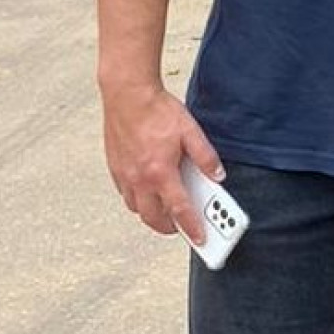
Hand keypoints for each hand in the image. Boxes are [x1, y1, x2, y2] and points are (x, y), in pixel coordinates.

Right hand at [101, 82, 220, 242]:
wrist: (126, 93)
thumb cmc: (157, 110)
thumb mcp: (191, 131)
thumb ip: (206, 157)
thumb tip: (218, 176)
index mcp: (161, 172)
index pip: (179, 210)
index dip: (192, 227)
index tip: (201, 239)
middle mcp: (139, 178)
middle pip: (153, 218)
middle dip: (169, 228)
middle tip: (183, 227)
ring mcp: (124, 174)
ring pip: (136, 209)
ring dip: (152, 214)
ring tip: (166, 210)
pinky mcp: (114, 167)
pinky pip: (126, 194)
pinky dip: (138, 199)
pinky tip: (149, 190)